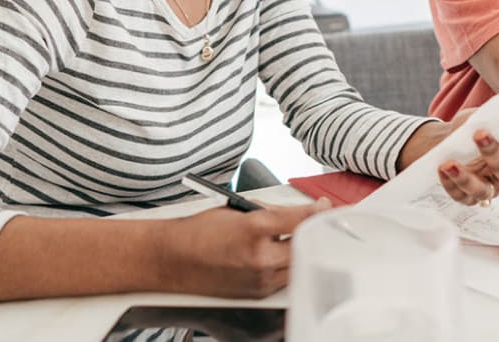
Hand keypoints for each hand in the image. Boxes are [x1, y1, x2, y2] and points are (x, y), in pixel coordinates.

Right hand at [159, 200, 329, 297]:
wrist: (174, 259)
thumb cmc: (200, 231)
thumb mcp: (237, 209)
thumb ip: (271, 211)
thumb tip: (296, 213)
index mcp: (254, 227)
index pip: (300, 218)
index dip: (317, 210)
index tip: (324, 205)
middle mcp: (260, 256)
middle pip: (305, 242)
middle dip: (313, 229)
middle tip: (318, 219)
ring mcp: (260, 278)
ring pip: (298, 262)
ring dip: (301, 247)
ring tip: (298, 235)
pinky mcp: (258, 292)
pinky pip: (286, 277)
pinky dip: (288, 264)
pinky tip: (284, 253)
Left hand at [399, 111, 498, 204]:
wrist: (450, 142)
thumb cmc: (471, 129)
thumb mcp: (480, 118)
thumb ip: (489, 118)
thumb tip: (494, 111)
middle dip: (493, 153)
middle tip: (480, 134)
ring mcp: (488, 188)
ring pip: (483, 190)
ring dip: (467, 178)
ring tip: (450, 163)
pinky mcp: (469, 197)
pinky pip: (461, 196)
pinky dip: (450, 183)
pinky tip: (442, 168)